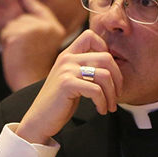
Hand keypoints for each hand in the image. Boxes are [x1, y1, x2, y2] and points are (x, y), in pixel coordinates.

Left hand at [0, 0, 67, 90]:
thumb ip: (39, 26)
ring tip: (20, 52)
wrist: (31, 82)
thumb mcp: (45, 42)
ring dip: (11, 37)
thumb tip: (25, 1)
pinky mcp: (17, 35)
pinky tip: (14, 53)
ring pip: (12, 25)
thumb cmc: (36, 67)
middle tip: (24, 48)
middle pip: (22, 17)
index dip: (30, 4)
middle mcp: (45, 26)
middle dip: (18, 30)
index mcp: (55, 28)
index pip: (39, 8)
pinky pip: (5, 33)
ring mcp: (32, 29)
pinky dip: (5, 43)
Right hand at [15, 30, 122, 144]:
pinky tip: (100, 110)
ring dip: (111, 94)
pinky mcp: (67, 84)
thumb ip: (85, 69)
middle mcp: (67, 59)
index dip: (106, 50)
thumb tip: (113, 68)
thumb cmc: (59, 102)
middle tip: (116, 94)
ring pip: (104, 75)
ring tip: (109, 106)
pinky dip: (103, 102)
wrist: (40, 120)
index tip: (110, 71)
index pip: (90, 36)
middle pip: (106, 57)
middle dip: (118, 78)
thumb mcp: (72, 79)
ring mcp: (66, 70)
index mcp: (68, 55)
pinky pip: (96, 90)